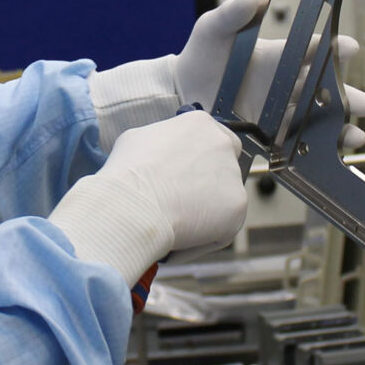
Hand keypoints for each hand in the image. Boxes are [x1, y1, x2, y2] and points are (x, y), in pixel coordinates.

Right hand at [101, 112, 247, 256]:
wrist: (132, 206)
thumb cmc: (128, 173)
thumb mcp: (137, 141)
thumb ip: (160, 144)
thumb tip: (158, 157)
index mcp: (199, 123)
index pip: (212, 137)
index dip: (200, 159)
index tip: (187, 175)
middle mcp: (222, 144)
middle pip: (225, 165)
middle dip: (210, 183)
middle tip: (186, 201)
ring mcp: (233, 175)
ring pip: (223, 200)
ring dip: (204, 213)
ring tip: (172, 224)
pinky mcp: (237, 207)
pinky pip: (222, 228)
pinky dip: (202, 238)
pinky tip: (177, 241)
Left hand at [172, 0, 364, 148]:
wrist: (180, 92)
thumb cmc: (202, 55)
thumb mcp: (212, 28)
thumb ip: (231, 14)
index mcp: (278, 55)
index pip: (313, 49)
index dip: (334, 47)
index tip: (350, 47)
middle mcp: (284, 83)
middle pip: (323, 88)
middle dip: (346, 96)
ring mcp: (278, 109)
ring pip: (316, 117)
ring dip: (339, 126)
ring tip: (356, 134)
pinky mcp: (267, 133)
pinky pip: (295, 141)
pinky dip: (312, 148)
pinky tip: (328, 153)